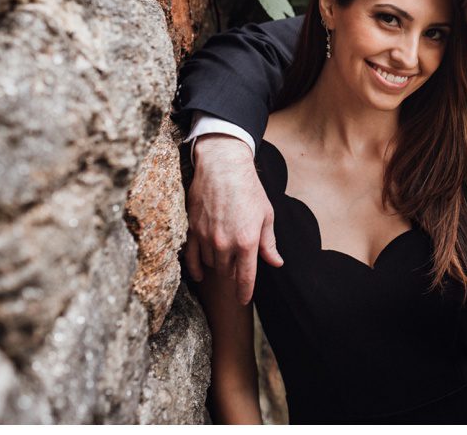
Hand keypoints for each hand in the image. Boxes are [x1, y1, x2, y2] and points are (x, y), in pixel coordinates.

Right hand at [183, 134, 283, 303]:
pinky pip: (191, 258)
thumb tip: (276, 263)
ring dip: (218, 264)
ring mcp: (206, 238)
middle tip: (238, 261)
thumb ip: (268, 243)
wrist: (222, 166)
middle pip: (227, 272)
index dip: (244, 292)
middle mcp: (225, 243)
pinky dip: (196, 268)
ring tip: (224, 253)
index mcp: (247, 241)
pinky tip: (200, 274)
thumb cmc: (249, 189)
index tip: (243, 300)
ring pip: (211, 265)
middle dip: (234, 271)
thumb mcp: (266, 215)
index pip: (245, 278)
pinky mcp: (191, 230)